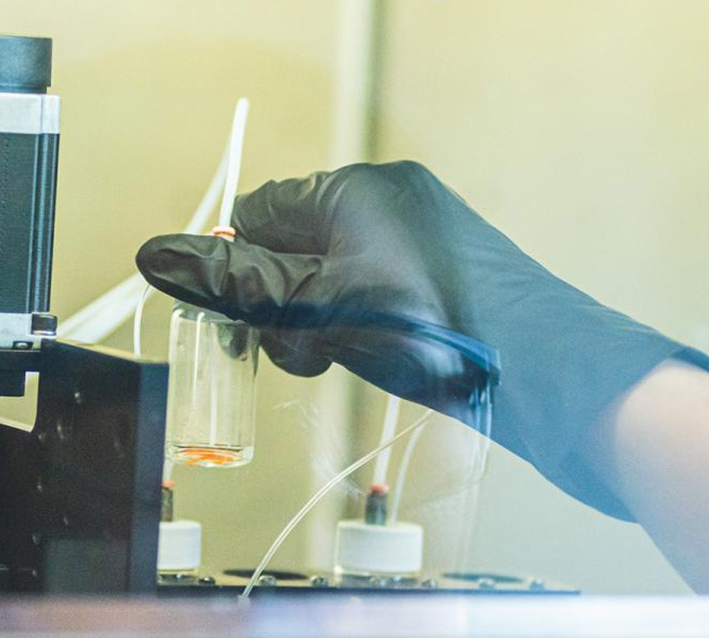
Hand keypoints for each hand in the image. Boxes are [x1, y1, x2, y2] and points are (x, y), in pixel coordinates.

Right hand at [136, 162, 708, 518]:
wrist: (550, 376)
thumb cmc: (440, 332)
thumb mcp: (323, 309)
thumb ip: (241, 285)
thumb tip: (157, 257)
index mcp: (358, 190)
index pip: (260, 215)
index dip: (240, 274)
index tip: (248, 328)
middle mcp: (394, 203)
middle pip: (297, 248)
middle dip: (285, 307)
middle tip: (305, 355)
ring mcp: (428, 242)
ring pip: (338, 281)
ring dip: (324, 327)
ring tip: (350, 360)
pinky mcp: (454, 282)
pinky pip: (382, 298)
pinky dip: (367, 332)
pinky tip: (387, 362)